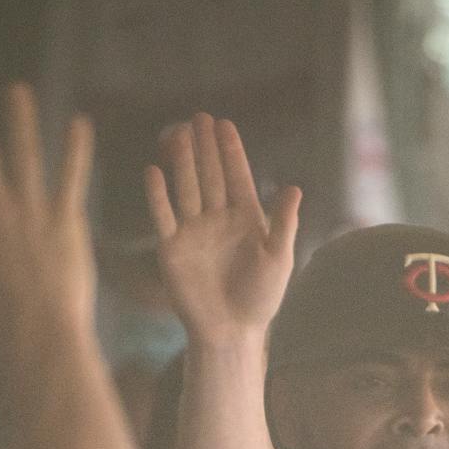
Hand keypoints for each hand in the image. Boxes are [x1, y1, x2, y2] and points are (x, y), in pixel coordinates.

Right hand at [145, 114, 301, 347]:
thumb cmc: (261, 300)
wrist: (231, 332)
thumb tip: (295, 187)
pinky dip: (158, 195)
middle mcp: (218, 220)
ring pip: (187, 188)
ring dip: (182, 162)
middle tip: (198, 116)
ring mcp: (193, 232)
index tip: (224, 123)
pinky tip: (153, 170)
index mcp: (246, 220)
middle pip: (210, 175)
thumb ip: (284, 223)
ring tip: (176, 132)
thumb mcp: (279, 259)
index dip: (230, 151)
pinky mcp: (172, 248)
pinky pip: (163, 215)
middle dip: (204, 147)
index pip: (236, 177)